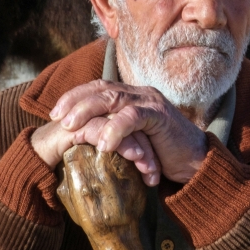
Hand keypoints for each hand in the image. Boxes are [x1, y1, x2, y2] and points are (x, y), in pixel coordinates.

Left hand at [31, 81, 208, 185]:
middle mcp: (139, 93)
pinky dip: (115, 128)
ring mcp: (150, 102)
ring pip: (113, 98)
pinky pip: (133, 117)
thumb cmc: (161, 154)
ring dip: (87, 111)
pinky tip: (103, 144)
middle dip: (75, 101)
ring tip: (70, 127)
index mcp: (131, 96)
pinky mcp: (160, 116)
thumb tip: (81, 140)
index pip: (98, 87)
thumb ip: (113, 133)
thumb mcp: (132, 141)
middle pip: (101, 88)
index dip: (74, 96)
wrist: (195, 161)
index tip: (54, 112)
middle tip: (56, 117)